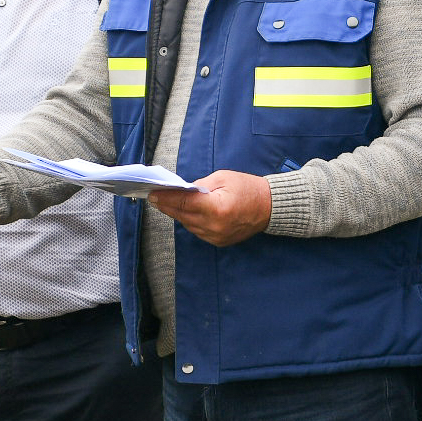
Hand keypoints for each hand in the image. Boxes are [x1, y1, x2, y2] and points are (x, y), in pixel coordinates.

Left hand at [147, 170, 271, 246]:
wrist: (269, 207)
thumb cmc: (247, 188)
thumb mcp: (222, 178)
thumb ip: (199, 186)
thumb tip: (179, 191)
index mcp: (217, 208)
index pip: (183, 204)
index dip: (166, 199)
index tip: (152, 194)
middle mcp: (215, 226)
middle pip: (182, 216)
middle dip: (168, 206)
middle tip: (154, 197)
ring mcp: (217, 237)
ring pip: (188, 225)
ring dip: (178, 213)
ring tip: (168, 202)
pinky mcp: (218, 242)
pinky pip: (197, 230)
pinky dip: (190, 220)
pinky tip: (186, 211)